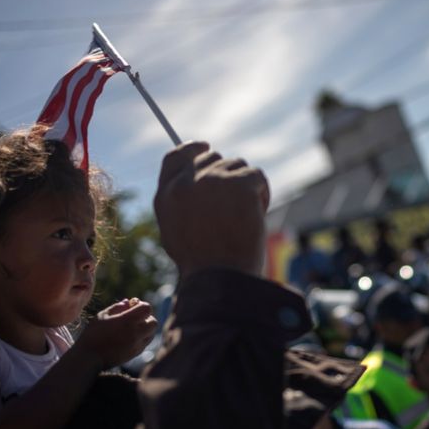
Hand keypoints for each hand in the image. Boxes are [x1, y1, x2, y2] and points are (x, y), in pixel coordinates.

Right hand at [76, 298, 157, 369]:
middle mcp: (135, 333)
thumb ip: (117, 307)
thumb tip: (128, 302)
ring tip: (132, 328)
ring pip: (152, 333)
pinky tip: (129, 337)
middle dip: (146, 317)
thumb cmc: (93, 334)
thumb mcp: (102, 316)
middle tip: (134, 318)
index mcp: (127, 321)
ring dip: (146, 328)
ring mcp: (137, 345)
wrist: (89, 358)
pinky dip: (142, 338)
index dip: (141, 305)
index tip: (132, 306)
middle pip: (153, 321)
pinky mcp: (135, 353)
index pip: (147, 308)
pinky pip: (145, 343)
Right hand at [154, 141, 269, 278]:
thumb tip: (199, 180)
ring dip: (245, 187)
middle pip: (212, 159)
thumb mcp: (177, 233)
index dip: (192, 149)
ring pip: (237, 166)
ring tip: (245, 218)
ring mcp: (212, 180)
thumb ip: (182, 203)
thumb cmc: (205, 267)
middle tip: (238, 201)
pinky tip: (256, 216)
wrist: (221, 280)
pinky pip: (256, 176)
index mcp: (166, 196)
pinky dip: (261, 194)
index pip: (176, 157)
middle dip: (227, 175)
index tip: (206, 147)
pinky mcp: (239, 184)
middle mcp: (185, 183)